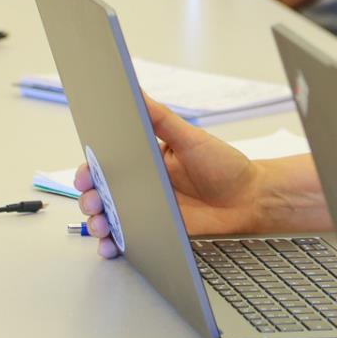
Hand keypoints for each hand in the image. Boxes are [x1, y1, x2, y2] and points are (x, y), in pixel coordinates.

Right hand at [74, 95, 262, 258]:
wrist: (250, 200)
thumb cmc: (224, 166)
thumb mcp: (191, 138)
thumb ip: (160, 118)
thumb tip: (135, 92)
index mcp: (145, 161)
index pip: (108, 164)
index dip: (90, 170)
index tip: (86, 174)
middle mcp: (141, 187)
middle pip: (101, 193)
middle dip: (89, 198)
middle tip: (94, 201)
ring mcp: (147, 212)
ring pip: (109, 218)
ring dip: (97, 223)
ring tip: (102, 224)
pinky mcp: (156, 234)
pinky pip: (128, 241)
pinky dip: (113, 245)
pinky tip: (110, 246)